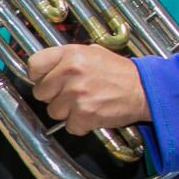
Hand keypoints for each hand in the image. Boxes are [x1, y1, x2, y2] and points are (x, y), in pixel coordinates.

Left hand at [24, 44, 149, 135]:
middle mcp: (70, 72)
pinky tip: (93, 113)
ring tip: (86, 102)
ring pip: (53, 112)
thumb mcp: (92, 52)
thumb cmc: (119, 72)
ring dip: (67, 112)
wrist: (144, 89)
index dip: (38, 76)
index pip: (34, 65)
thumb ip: (67, 58)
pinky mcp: (85, 114)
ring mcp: (76, 95)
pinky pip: (69, 126)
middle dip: (54, 96)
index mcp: (70, 54)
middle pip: (40, 93)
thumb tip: (46, 67)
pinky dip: (80, 125)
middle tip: (72, 93)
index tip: (46, 80)